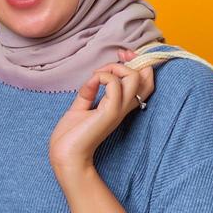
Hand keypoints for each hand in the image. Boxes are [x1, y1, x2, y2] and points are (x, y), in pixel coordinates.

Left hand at [48, 48, 155, 176]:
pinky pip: (114, 85)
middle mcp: (124, 107)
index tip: (120, 56)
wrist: (65, 155)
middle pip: (147, 78)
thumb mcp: (81, 107)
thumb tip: (94, 78)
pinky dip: (103, 76)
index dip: (136, 64)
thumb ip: (89, 93)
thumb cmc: (71, 136)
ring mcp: (118, 110)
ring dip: (115, 68)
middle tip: (114, 59)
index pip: (144, 82)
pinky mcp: (109, 113)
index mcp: (120, 106)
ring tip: (99, 75)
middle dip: (132, 60)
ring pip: (134, 78)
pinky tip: (92, 82)